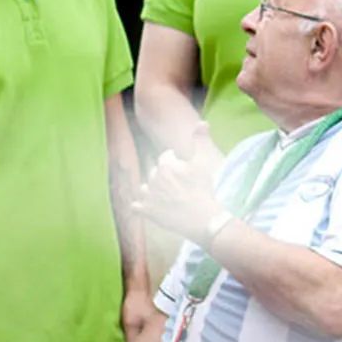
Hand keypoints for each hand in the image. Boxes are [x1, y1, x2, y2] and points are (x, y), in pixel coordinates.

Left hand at [133, 125, 223, 241]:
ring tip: (166, 197)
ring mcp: (149, 196)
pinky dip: (141, 206)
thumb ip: (200, 140)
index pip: (166, 158)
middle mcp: (153, 178)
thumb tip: (202, 122)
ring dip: (152, 190)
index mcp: (165, 165)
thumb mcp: (204, 161)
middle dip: (165, 177)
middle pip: (155, 173)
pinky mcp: (147, 211)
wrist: (204, 219)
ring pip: (146, 188)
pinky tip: (148, 208)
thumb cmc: (204, 189)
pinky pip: (136, 206)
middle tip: (178, 186)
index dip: (176, 163)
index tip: (185, 171)